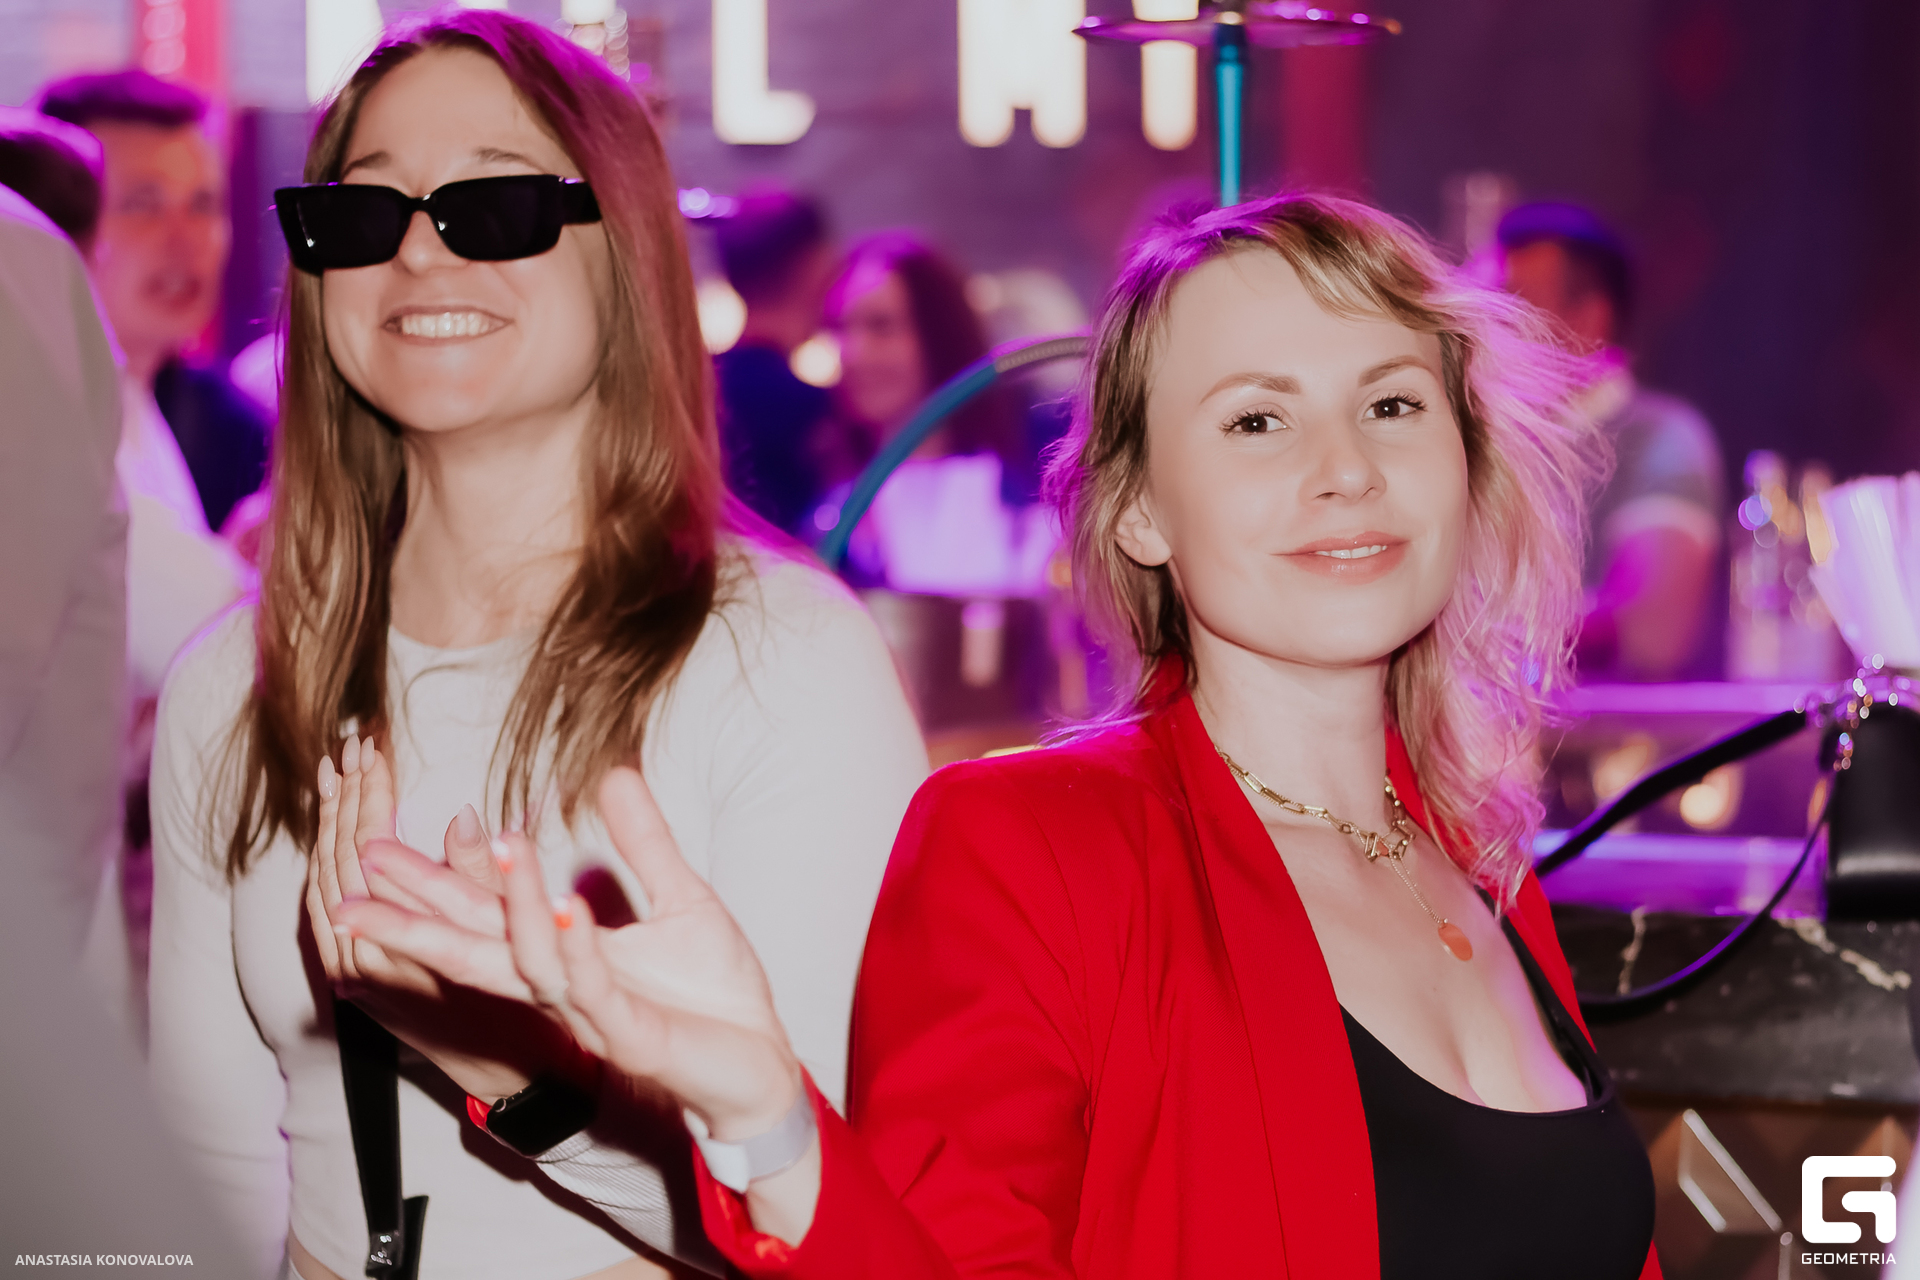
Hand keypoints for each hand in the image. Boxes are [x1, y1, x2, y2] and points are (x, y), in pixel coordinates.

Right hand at [337, 766, 801, 1141]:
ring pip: (531, 962)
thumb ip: (644, 842)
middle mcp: (564, 989)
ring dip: (514, 903)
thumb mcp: (681, 900)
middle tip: (358, 874)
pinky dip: (577, 948)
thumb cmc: (716, 995)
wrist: (763, 1062)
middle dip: (416, 913)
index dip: (432, 884)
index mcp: (565, 956)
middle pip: (473, 948)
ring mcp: (592, 1016)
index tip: (376, 847)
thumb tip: (616, 773)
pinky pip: (593, 989)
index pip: (483, 916)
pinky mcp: (630, 1039)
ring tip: (502, 843)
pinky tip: (566, 908)